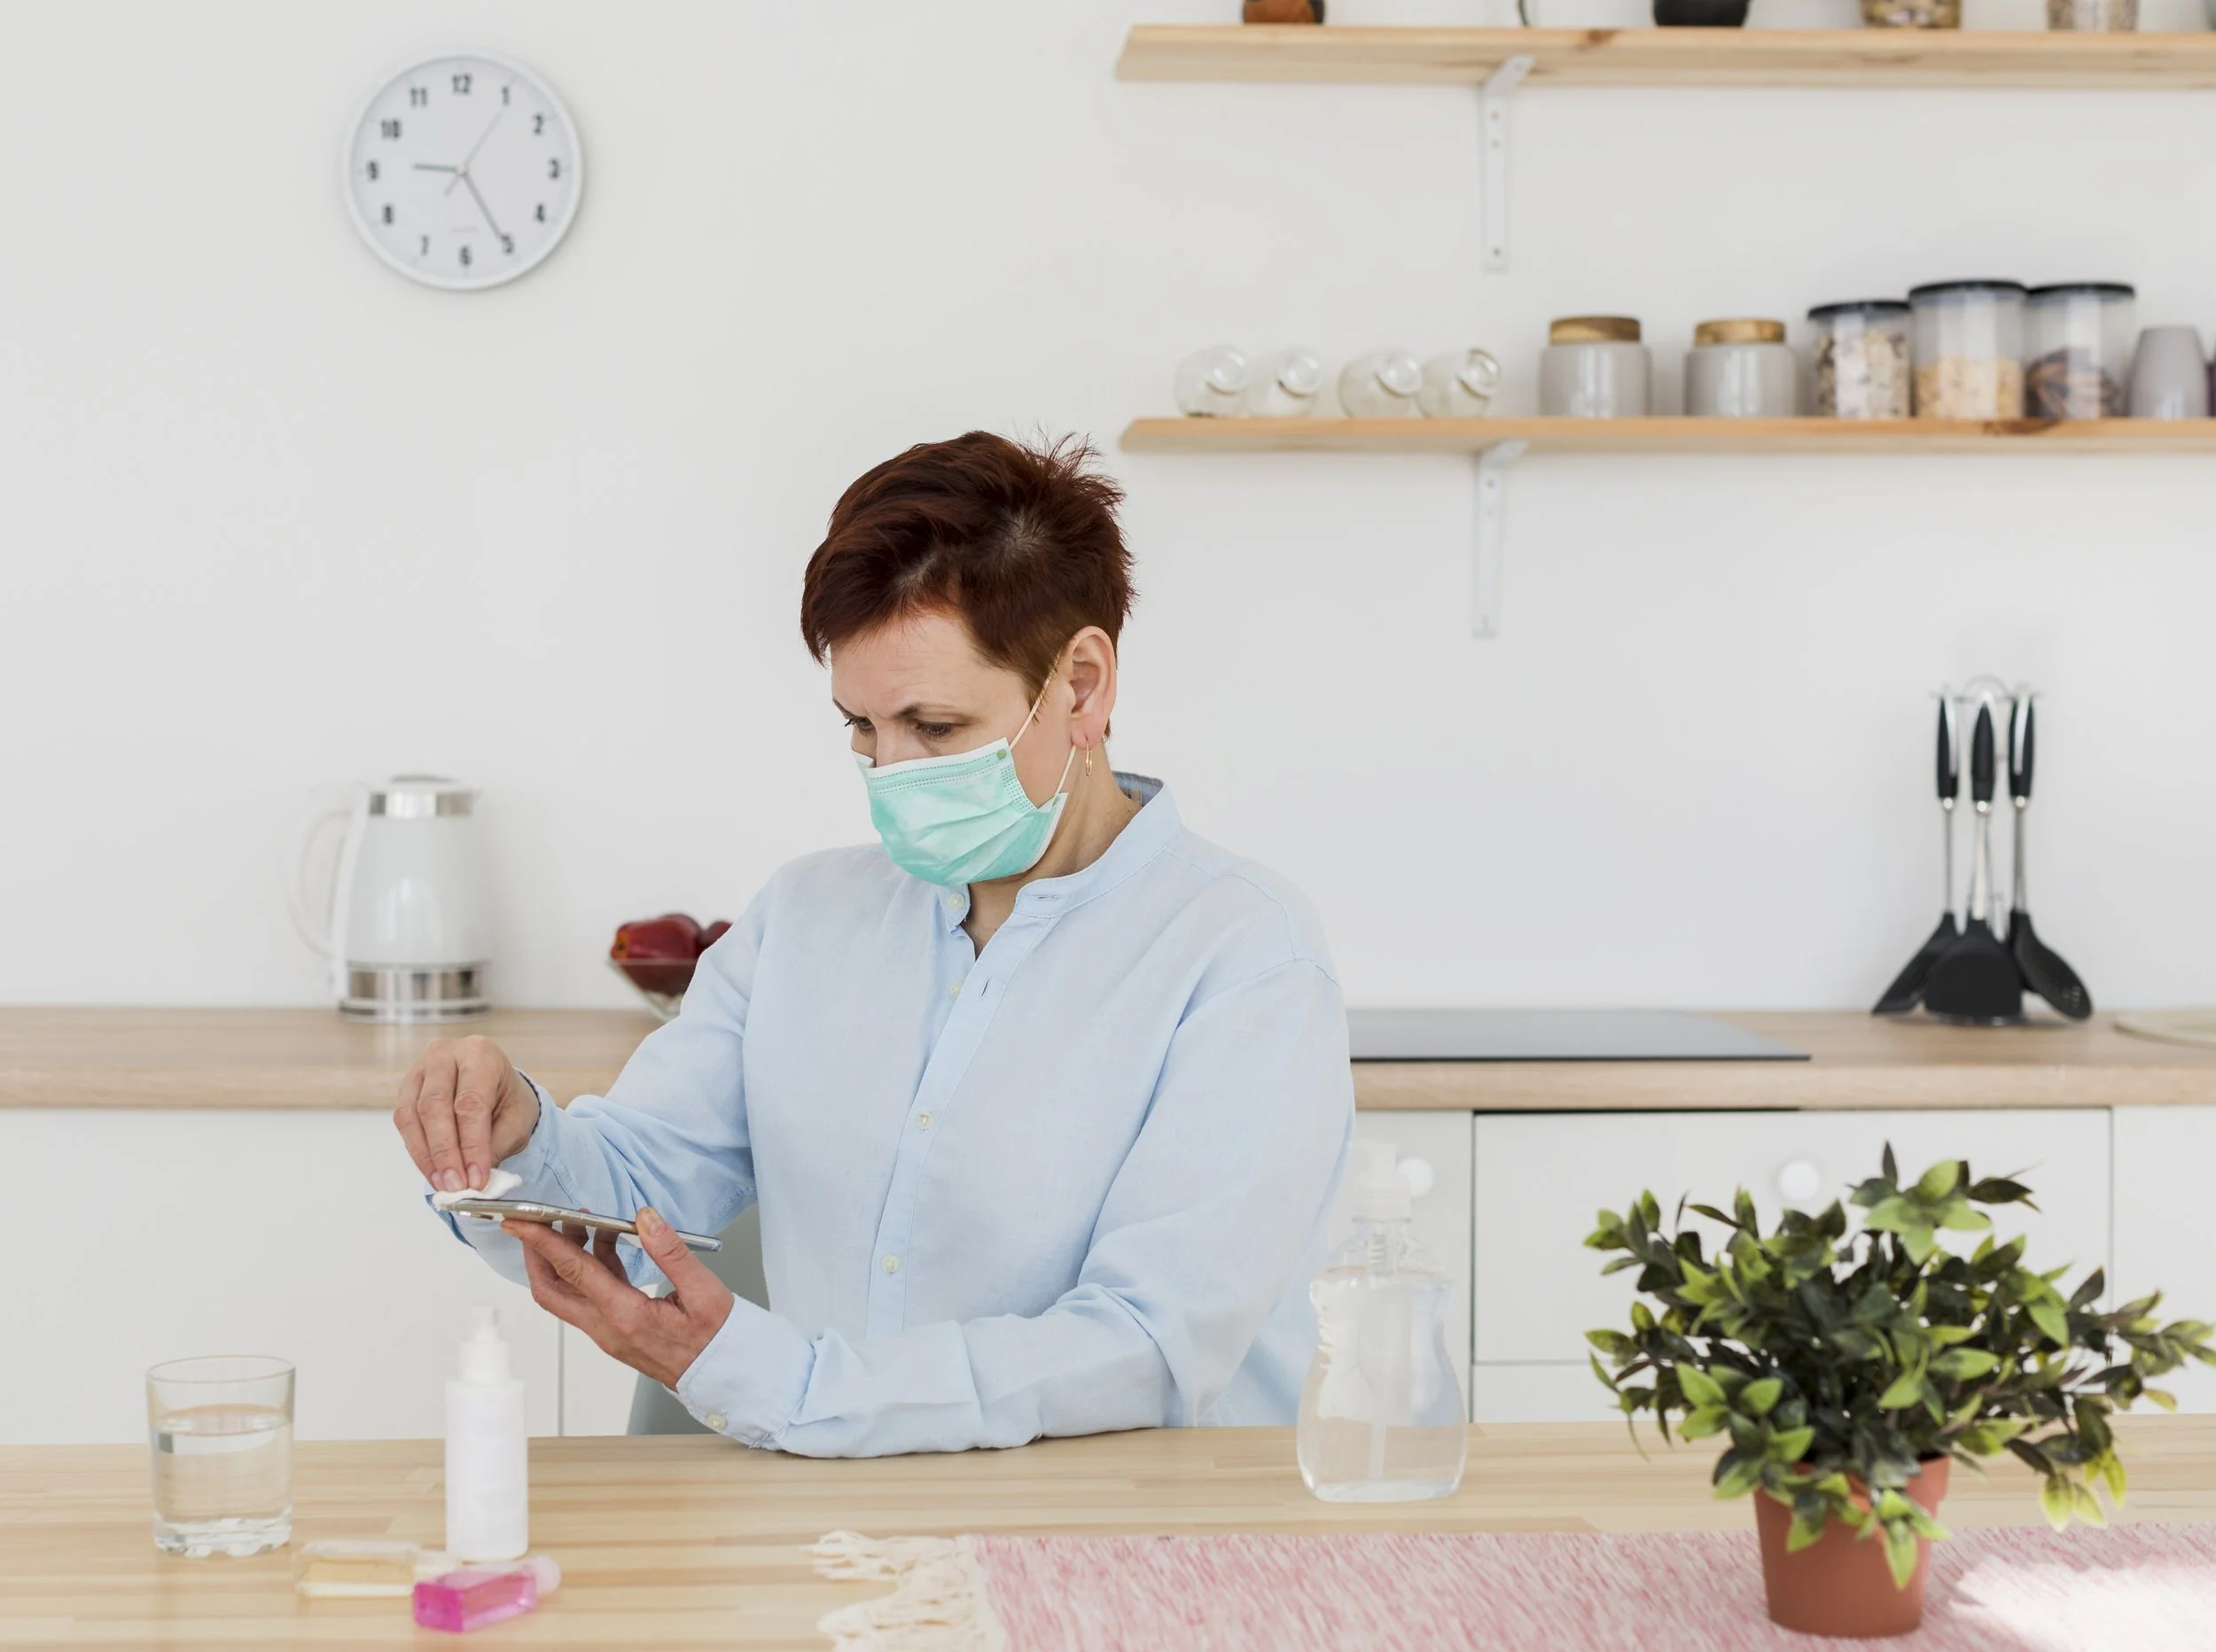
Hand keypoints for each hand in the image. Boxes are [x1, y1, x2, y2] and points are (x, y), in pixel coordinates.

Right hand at [393, 1035, 540, 1193]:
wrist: (496, 1086)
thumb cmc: (507, 1100)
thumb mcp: (516, 1121)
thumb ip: (494, 1148)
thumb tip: (472, 1181)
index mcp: (480, 1055)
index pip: (470, 1103)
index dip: (471, 1145)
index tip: (475, 1179)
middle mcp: (446, 1054)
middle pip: (435, 1106)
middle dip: (445, 1152)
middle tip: (456, 1185)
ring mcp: (421, 1069)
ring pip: (412, 1115)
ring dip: (427, 1156)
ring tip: (444, 1184)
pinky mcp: (406, 1087)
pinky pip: (404, 1122)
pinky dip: (418, 1151)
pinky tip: (433, 1172)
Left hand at [508, 1211, 733, 1389]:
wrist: (721, 1374)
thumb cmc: (715, 1338)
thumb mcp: (703, 1290)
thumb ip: (670, 1251)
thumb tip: (644, 1218)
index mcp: (625, 1316)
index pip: (574, 1272)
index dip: (544, 1242)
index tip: (522, 1221)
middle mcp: (607, 1328)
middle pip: (552, 1290)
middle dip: (538, 1253)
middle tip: (537, 1220)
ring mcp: (608, 1332)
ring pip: (567, 1294)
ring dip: (566, 1257)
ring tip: (581, 1221)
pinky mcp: (615, 1331)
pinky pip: (589, 1297)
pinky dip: (589, 1267)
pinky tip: (606, 1244)